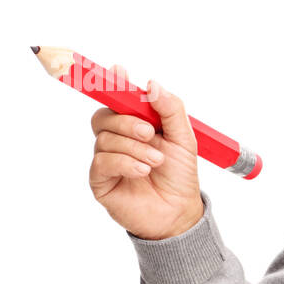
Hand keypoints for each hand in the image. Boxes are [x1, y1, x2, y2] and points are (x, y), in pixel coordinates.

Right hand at [89, 64, 203, 239]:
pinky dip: (125, 163)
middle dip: (127, 122)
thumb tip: (152, 85)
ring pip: (105, 139)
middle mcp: (117, 139)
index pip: (117, 100)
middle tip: (151, 134)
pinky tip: (142, 171)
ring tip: (155, 162)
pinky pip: (102, 161)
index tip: (119, 72)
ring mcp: (106, 159)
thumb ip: (170, 110)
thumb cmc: (180, 175)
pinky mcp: (100, 180)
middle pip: (104, 116)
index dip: (114, 84)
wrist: (179, 211)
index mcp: (135, 124)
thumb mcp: (184, 139)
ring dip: (134, 148)